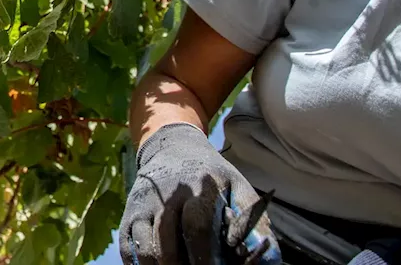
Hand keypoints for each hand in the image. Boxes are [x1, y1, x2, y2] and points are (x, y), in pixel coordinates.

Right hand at [119, 124, 279, 264]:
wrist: (171, 146)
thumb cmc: (211, 175)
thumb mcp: (238, 185)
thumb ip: (254, 220)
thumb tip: (272, 258)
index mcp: (198, 188)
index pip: (197, 227)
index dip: (204, 256)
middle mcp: (167, 196)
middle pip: (166, 241)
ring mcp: (144, 205)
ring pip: (144, 248)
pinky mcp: (129, 213)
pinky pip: (128, 247)